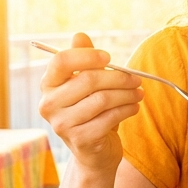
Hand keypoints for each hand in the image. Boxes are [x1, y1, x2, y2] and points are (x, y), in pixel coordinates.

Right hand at [38, 33, 143, 173]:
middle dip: (118, 77)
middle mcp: (49, 104)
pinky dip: (127, 110)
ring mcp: (62, 124)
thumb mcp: (87, 85)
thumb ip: (83, 60)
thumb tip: (80, 35)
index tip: (109, 58)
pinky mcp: (80, 140)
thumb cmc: (91, 112)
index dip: (87, 56)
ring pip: (102, 99)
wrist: (94, 152)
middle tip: (136, 79)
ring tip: (139, 93)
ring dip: (127, 94)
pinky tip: (134, 107)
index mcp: (48, 85)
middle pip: (87, 80)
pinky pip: (109, 118)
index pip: (61, 61)